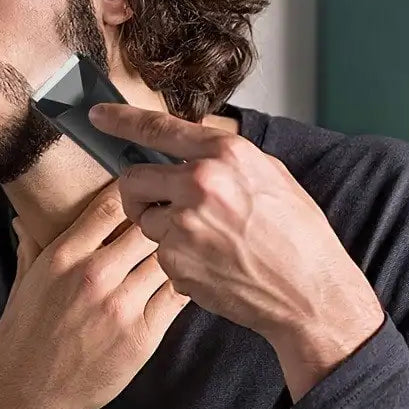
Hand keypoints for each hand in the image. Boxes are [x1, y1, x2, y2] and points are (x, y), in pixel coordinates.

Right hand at [0, 180, 189, 408]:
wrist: (26, 396)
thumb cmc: (22, 337)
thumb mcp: (23, 283)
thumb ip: (31, 244)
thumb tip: (25, 217)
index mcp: (64, 255)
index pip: (110, 204)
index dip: (132, 192)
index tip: (142, 192)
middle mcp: (94, 275)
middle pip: (147, 227)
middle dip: (160, 220)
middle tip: (171, 219)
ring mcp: (120, 306)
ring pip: (166, 258)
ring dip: (175, 251)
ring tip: (183, 248)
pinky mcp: (142, 336)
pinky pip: (177, 297)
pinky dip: (183, 284)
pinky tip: (185, 279)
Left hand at [88, 104, 384, 398]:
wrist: (310, 293)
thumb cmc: (297, 236)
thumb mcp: (270, 176)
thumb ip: (224, 159)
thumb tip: (189, 150)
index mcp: (225, 156)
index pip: (158, 128)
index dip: (120, 119)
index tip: (98, 115)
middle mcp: (200, 184)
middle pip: (132, 179)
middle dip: (140, 193)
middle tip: (161, 205)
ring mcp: (184, 225)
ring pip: (144, 220)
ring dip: (163, 229)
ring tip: (206, 241)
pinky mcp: (176, 262)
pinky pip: (159, 253)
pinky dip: (177, 259)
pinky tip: (211, 263)